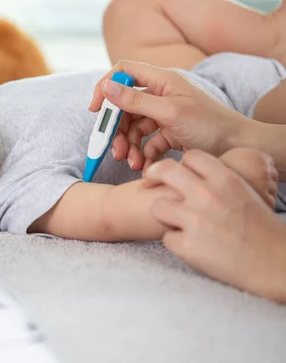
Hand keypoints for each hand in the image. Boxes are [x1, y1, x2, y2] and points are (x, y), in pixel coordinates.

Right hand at [89, 60, 249, 171]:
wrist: (238, 147)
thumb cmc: (210, 124)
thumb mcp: (169, 111)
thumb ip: (136, 100)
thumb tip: (106, 87)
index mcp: (161, 80)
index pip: (123, 72)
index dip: (105, 87)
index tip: (95, 110)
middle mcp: (160, 93)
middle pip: (125, 106)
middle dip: (117, 129)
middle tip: (114, 149)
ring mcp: (164, 113)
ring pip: (133, 127)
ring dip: (129, 145)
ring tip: (132, 163)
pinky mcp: (169, 132)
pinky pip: (146, 141)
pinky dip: (143, 153)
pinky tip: (145, 166)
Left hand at [146, 148, 285, 302]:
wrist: (274, 265)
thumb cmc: (262, 230)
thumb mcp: (245, 194)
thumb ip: (219, 182)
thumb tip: (195, 174)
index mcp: (225, 179)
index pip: (190, 157)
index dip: (180, 164)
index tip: (174, 172)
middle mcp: (206, 195)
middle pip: (164, 170)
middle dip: (153, 175)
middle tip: (149, 182)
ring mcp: (194, 221)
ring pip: (157, 207)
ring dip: (164, 215)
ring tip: (178, 223)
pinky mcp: (187, 246)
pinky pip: (167, 238)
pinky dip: (177, 243)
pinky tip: (193, 247)